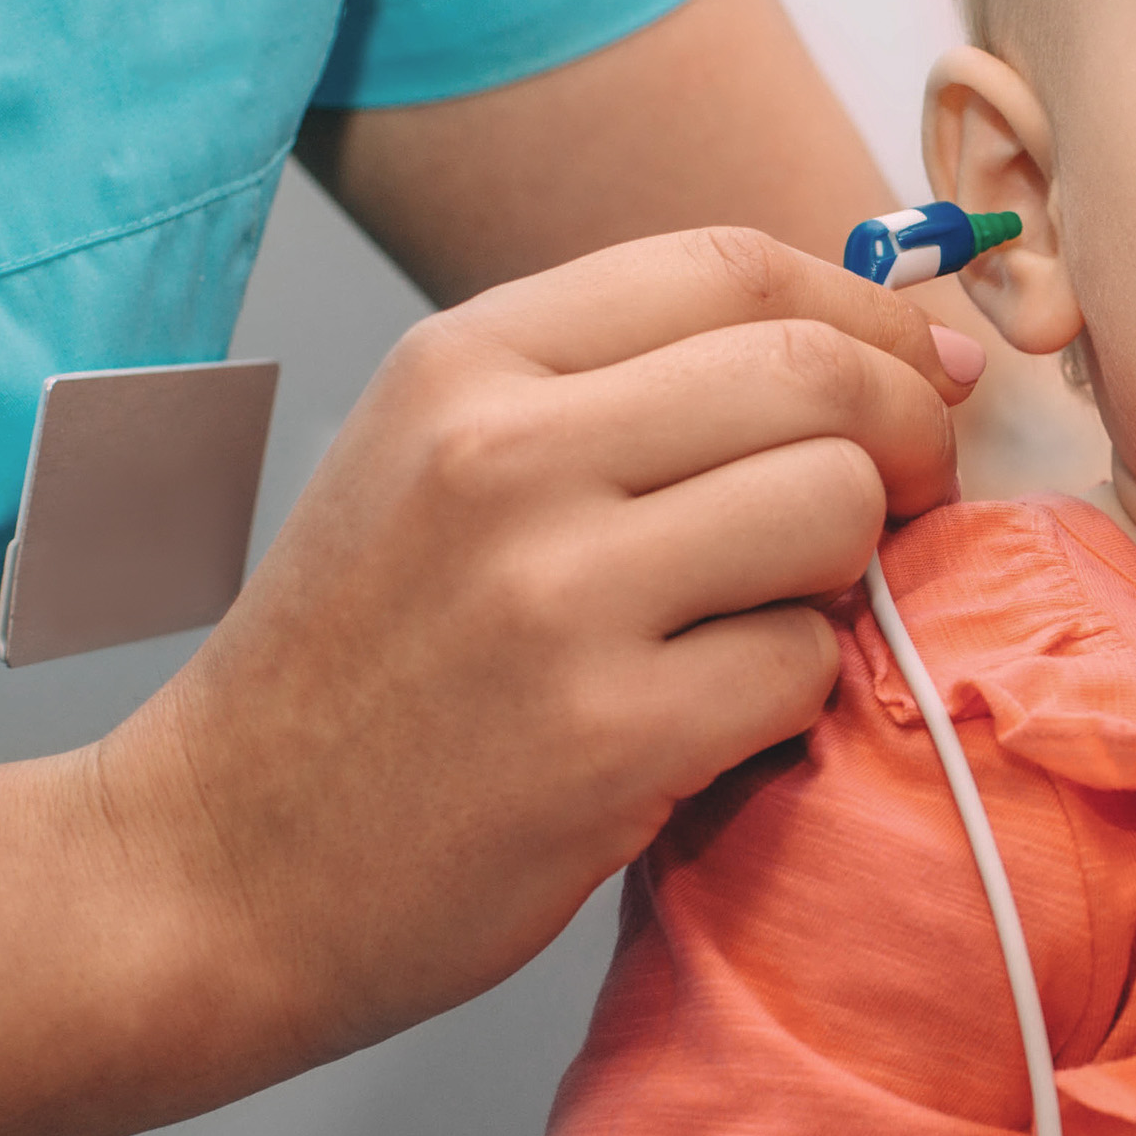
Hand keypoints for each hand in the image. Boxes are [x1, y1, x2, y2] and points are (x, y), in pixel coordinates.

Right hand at [92, 226, 978, 1066]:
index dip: (866, 313)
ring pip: (832, 506)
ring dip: (847, 570)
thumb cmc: (356, 670)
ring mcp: (553, 596)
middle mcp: (503, 453)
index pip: (732, 266)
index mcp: (462, 362)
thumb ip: (624, 389)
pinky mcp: (607, 736)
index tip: (918, 370)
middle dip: (906, 432)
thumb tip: (892, 343)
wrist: (216, 870)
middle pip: (812, 375)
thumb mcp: (438, 463)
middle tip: (908, 499)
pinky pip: (801, 665)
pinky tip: (712, 722)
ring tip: (772, 617)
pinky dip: (792, 696)